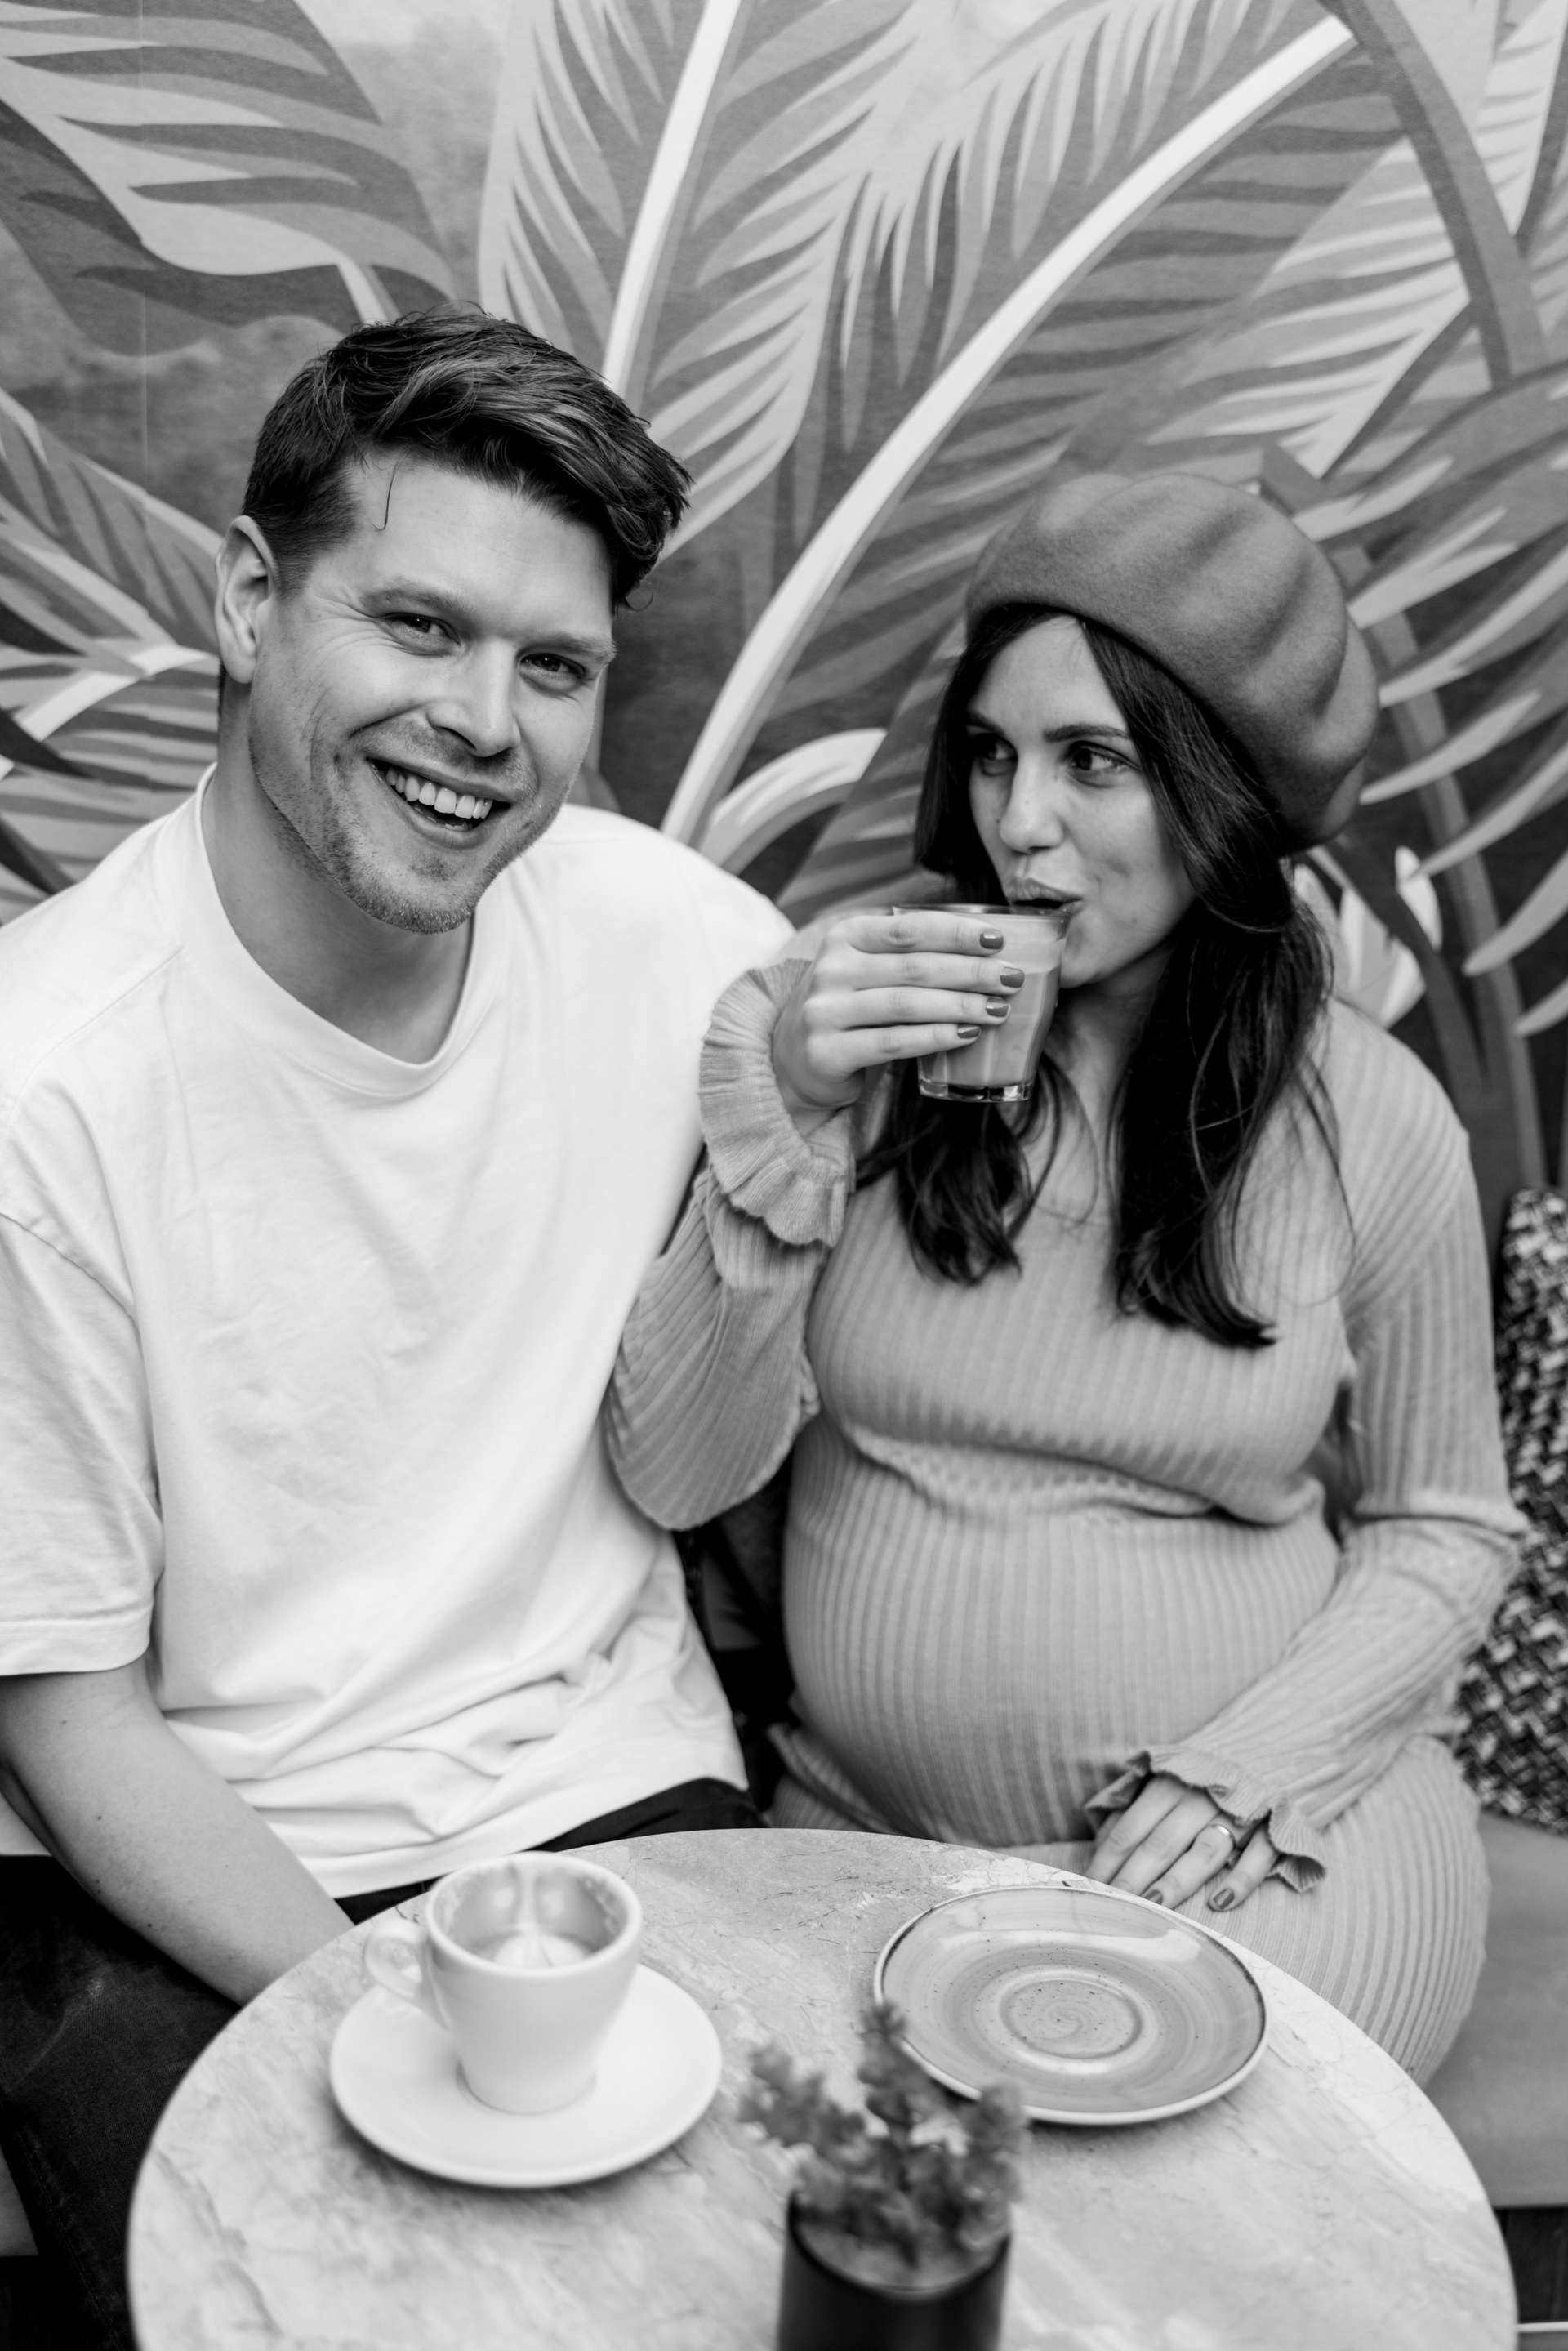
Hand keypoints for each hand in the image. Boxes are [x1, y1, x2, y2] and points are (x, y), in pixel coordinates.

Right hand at [771, 908, 1020, 1133]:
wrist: (793, 1059)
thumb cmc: (850, 1008)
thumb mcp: (866, 969)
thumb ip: (908, 955)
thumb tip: (988, 949)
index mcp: (844, 937)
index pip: (908, 929)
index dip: (956, 933)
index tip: (999, 939)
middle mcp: (830, 969)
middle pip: (914, 967)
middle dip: (971, 972)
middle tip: (1012, 979)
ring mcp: (824, 1011)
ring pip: (907, 1004)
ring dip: (961, 1006)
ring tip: (998, 1009)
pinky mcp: (828, 1052)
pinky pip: (894, 1042)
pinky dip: (936, 1038)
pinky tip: (966, 1035)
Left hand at [1084, 1773, 1276, 1913]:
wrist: (1268, 1751)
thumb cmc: (1202, 1778)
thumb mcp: (1163, 1783)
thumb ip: (1130, 1810)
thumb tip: (1099, 1847)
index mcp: (1169, 1785)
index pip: (1129, 1830)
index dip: (1107, 1861)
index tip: (1089, 1891)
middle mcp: (1201, 1798)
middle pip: (1161, 1843)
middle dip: (1133, 1878)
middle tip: (1111, 1909)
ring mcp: (1239, 1813)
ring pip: (1204, 1851)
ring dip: (1177, 1880)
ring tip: (1153, 1908)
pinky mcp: (1274, 1828)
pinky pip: (1258, 1856)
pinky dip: (1241, 1879)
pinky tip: (1220, 1903)